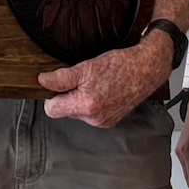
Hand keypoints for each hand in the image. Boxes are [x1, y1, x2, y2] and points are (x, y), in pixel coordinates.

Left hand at [37, 30, 172, 128]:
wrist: (146, 70)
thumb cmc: (119, 66)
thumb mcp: (86, 67)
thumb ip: (62, 78)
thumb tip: (43, 81)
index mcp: (86, 105)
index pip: (52, 110)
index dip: (52, 96)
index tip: (59, 85)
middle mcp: (94, 118)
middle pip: (65, 111)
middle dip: (68, 97)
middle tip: (82, 80)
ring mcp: (102, 122)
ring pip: (77, 113)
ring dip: (80, 100)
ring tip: (95, 84)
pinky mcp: (109, 122)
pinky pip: (90, 115)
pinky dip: (91, 104)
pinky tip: (102, 92)